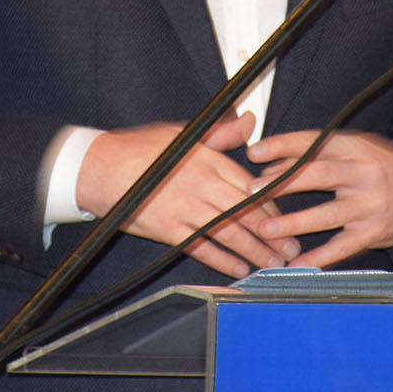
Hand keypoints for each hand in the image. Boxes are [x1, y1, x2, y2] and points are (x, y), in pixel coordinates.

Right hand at [76, 112, 300, 278]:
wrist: (100, 168)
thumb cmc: (140, 149)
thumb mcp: (184, 134)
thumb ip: (220, 133)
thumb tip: (247, 122)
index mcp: (208, 160)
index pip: (251, 186)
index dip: (272, 205)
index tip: (285, 218)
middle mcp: (202, 185)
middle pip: (247, 213)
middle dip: (273, 233)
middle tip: (292, 247)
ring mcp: (186, 209)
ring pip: (230, 233)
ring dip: (256, 250)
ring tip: (273, 263)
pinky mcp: (169, 229)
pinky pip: (203, 248)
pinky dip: (223, 260)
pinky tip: (239, 269)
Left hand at [244, 130, 392, 268]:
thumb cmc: (385, 166)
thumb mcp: (357, 149)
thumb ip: (319, 152)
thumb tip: (272, 161)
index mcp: (353, 147)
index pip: (312, 142)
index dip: (281, 146)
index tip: (255, 152)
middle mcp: (361, 173)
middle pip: (316, 175)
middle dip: (281, 183)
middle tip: (252, 191)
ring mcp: (368, 204)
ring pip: (325, 214)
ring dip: (293, 223)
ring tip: (266, 230)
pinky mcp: (373, 231)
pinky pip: (342, 246)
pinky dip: (319, 258)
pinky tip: (297, 265)